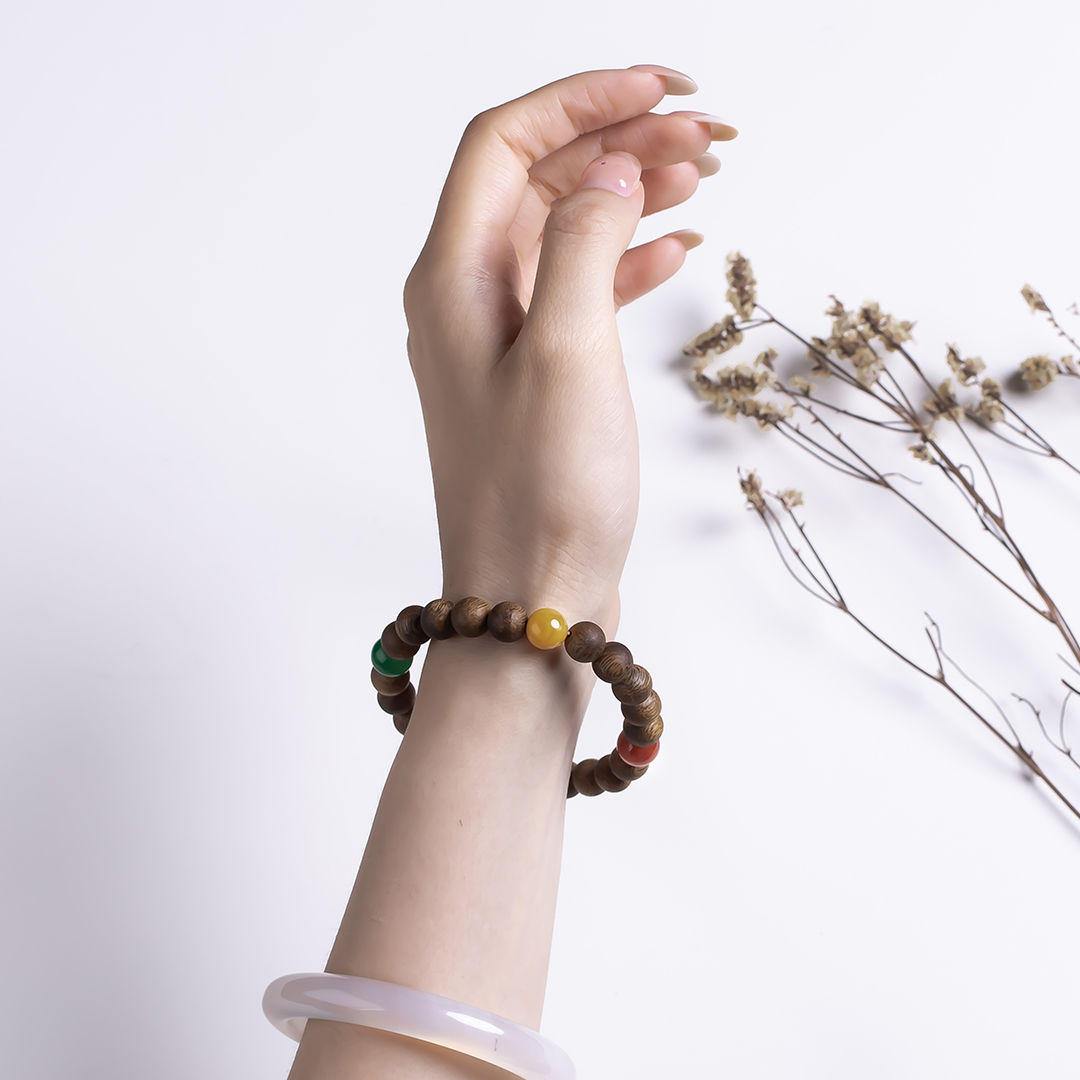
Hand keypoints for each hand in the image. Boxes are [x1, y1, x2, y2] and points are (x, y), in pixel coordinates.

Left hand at [404, 66, 734, 627]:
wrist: (530, 608)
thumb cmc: (541, 499)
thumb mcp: (568, 355)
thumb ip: (583, 246)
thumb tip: (607, 174)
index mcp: (451, 281)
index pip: (504, 143)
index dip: (583, 99)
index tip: (664, 87)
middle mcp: (465, 301)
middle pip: (538, 179)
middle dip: (620, 142)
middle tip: (708, 135)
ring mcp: (500, 341)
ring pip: (565, 231)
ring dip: (631, 194)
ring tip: (707, 175)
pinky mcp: (536, 378)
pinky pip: (581, 289)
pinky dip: (630, 259)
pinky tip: (681, 249)